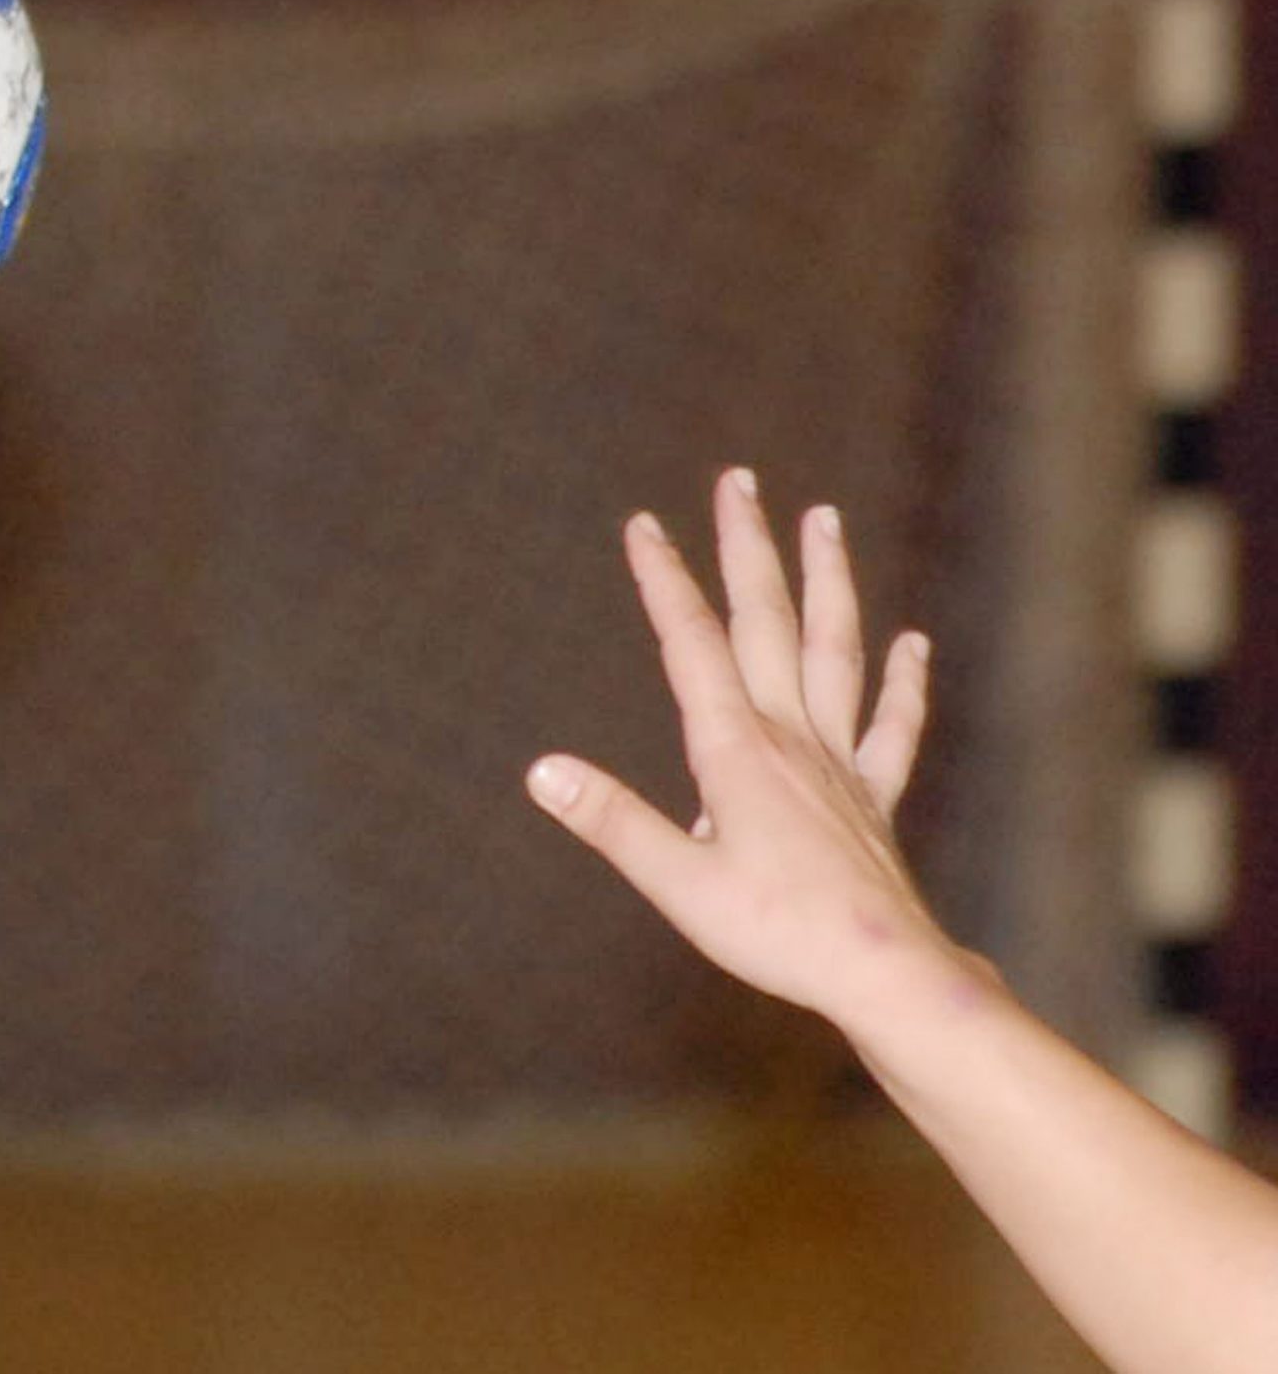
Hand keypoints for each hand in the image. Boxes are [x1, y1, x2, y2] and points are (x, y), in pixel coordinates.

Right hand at [525, 468, 975, 1029]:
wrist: (882, 971)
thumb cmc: (777, 933)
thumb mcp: (678, 883)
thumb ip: (612, 821)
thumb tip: (542, 771)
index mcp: (736, 750)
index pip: (691, 646)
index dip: (664, 582)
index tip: (643, 525)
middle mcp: (789, 737)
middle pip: (766, 622)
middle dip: (747, 547)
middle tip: (738, 481)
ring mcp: (837, 762)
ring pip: (833, 649)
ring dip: (826, 580)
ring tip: (823, 519)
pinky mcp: (871, 797)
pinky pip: (890, 726)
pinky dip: (902, 680)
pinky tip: (910, 642)